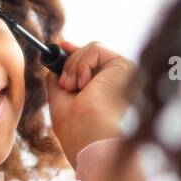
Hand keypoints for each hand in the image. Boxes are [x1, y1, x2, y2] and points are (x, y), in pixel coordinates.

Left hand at [46, 39, 135, 166]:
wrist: (87, 133)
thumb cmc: (74, 126)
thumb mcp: (60, 97)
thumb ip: (59, 77)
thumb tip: (55, 60)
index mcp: (105, 89)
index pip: (92, 62)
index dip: (74, 52)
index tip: (61, 46)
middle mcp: (117, 80)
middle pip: (90, 53)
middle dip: (70, 63)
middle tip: (65, 85)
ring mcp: (123, 73)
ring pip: (92, 49)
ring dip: (74, 66)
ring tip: (72, 87)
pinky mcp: (125, 66)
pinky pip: (96, 49)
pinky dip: (82, 63)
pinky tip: (84, 83)